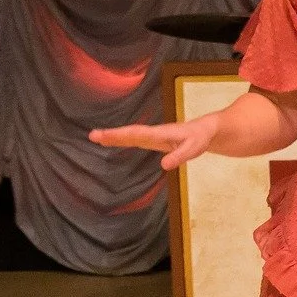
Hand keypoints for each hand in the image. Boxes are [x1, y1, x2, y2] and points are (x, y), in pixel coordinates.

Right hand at [89, 114, 219, 170]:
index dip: (121, 135)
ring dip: (113, 136)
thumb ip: (179, 156)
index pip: (138, 134)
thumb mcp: (193, 149)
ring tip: (94, 136)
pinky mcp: (152, 139)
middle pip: (130, 133)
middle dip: (112, 134)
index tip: (104, 135)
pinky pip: (134, 138)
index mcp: (161, 134)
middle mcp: (154, 133)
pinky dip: (121, 138)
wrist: (204, 131)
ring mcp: (152, 136)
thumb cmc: (199, 139)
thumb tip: (164, 165)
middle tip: (92, 135)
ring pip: (130, 135)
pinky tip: (110, 141)